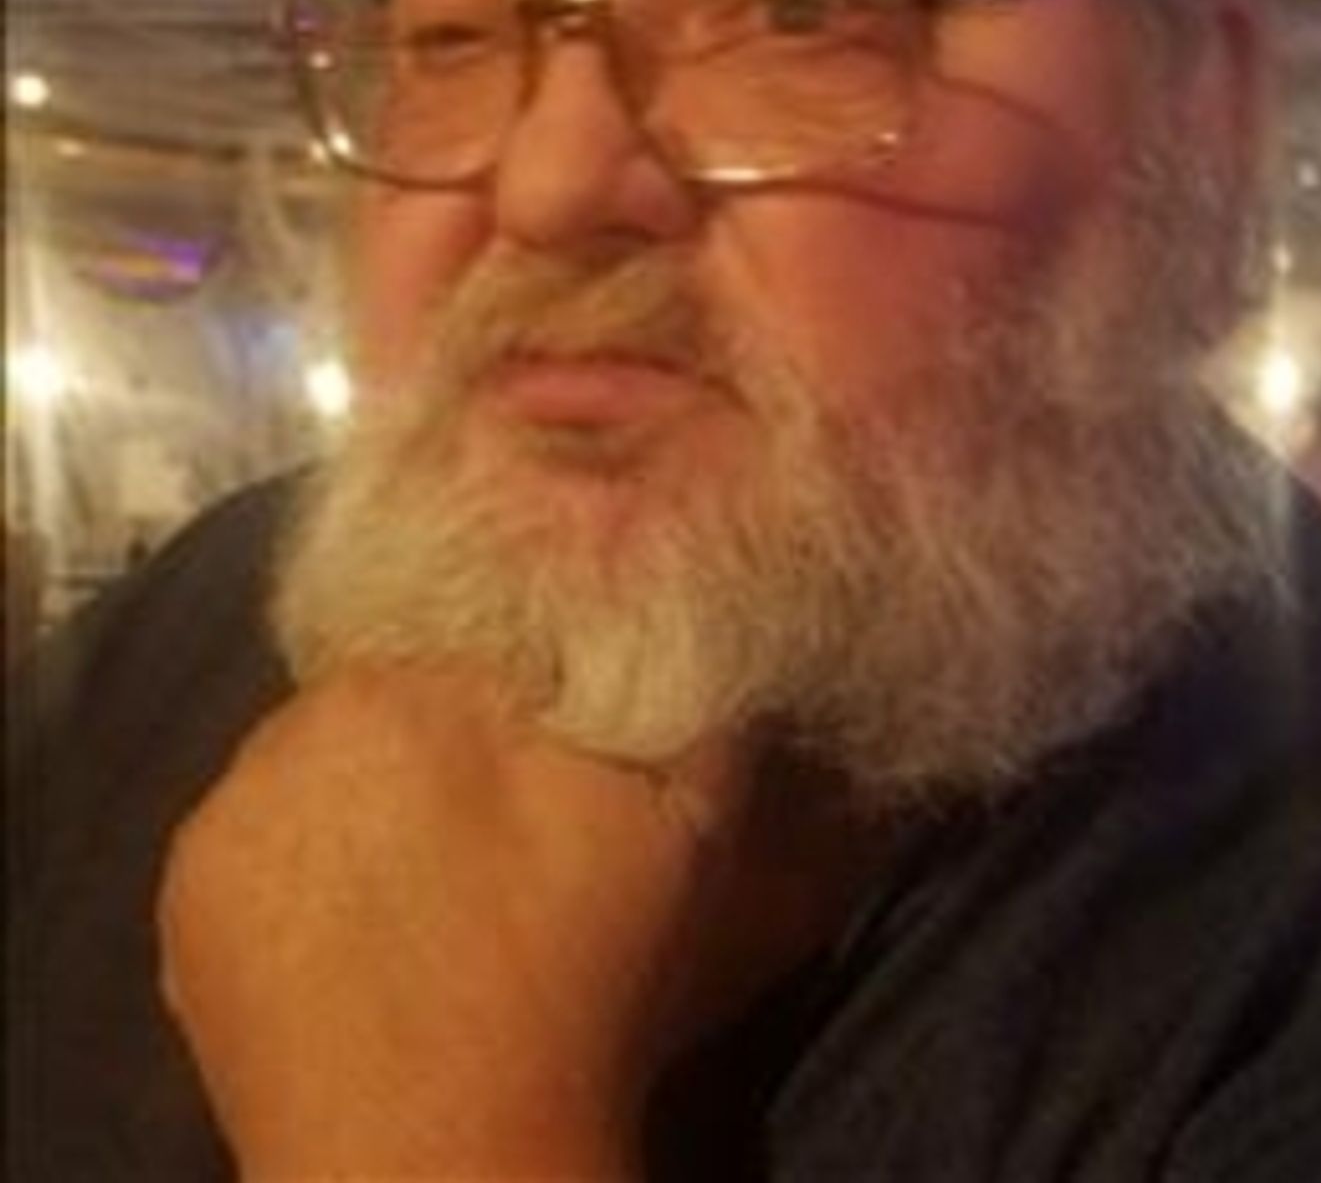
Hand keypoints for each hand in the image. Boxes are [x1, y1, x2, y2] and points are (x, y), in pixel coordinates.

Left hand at [157, 665, 749, 1179]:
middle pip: (380, 699)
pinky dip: (299, 866)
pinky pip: (257, 846)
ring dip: (360, 794)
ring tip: (423, 877)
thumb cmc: (571, 979)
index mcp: (407, 682)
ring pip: (313, 766)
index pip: (466, 639)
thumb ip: (687, 702)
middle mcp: (292, 726)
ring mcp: (224, 818)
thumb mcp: (678, 823)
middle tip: (490, 816)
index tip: (544, 743)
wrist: (447, 1160)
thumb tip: (695, 632)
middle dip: (431, 740)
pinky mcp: (185, 903)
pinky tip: (354, 925)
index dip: (513, 690)